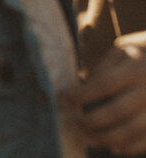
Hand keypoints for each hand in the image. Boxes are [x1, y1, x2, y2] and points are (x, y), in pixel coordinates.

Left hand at [71, 31, 145, 155]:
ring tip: (86, 138)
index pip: (103, 85)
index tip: (62, 100)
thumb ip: (103, 68)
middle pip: (116, 112)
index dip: (80, 95)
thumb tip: (82, 90)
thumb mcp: (124, 52)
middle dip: (89, 121)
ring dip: (105, 138)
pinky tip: (113, 147)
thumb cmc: (143, 55)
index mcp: (137, 68)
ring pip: (130, 130)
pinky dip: (129, 147)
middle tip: (72, 123)